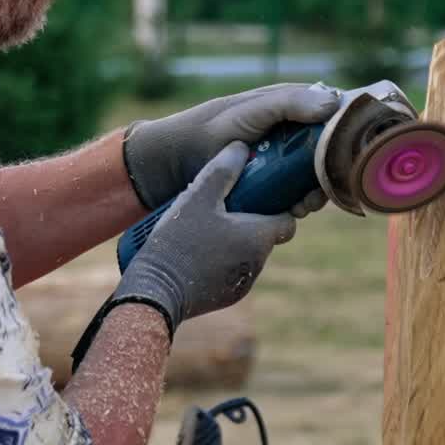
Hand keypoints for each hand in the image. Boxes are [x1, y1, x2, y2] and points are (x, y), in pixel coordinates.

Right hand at [110, 143, 296, 332]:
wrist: (157, 291)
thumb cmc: (179, 240)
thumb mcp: (198, 196)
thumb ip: (223, 169)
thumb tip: (241, 147)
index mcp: (258, 237)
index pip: (287, 221)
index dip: (276, 207)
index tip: (258, 197)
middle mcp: (257, 263)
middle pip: (265, 236)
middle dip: (250, 221)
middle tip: (224, 208)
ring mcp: (243, 283)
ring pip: (248, 254)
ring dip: (235, 241)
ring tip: (206, 229)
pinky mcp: (227, 296)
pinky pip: (233, 272)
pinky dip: (222, 261)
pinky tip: (197, 252)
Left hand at [123, 81, 341, 209]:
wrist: (174, 163)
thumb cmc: (211, 128)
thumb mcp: (250, 112)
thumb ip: (288, 104)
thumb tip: (332, 104)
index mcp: (291, 106)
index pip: (334, 112)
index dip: (350, 127)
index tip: (359, 146)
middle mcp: (291, 133)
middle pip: (330, 150)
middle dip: (334, 168)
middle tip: (328, 185)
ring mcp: (283, 161)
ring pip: (318, 177)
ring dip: (318, 192)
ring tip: (306, 203)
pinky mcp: (272, 186)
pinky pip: (298, 196)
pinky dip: (300, 205)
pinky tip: (294, 211)